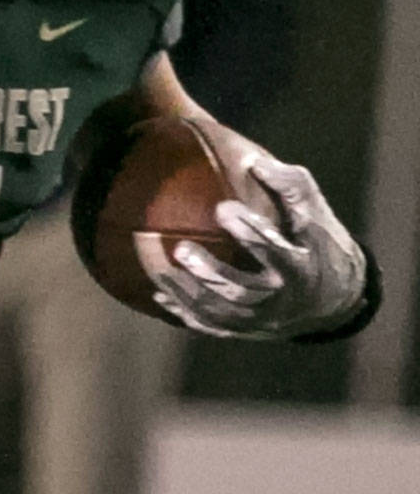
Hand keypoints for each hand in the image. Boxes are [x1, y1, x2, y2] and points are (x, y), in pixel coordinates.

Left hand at [151, 156, 367, 338]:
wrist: (334, 299)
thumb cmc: (318, 246)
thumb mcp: (316, 216)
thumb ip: (291, 188)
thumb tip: (254, 163)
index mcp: (300, 268)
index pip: (274, 251)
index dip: (250, 230)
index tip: (222, 207)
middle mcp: (280, 300)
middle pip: (241, 290)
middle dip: (210, 271)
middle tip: (180, 248)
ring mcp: (260, 320)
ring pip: (219, 312)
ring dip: (187, 293)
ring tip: (160, 272)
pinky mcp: (244, 331)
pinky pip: (210, 326)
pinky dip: (184, 312)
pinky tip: (160, 295)